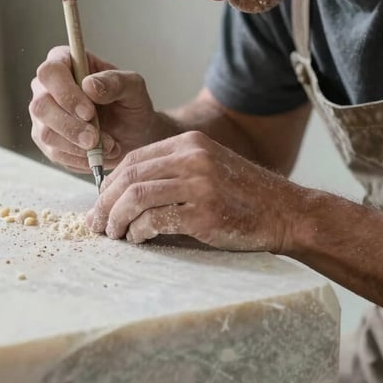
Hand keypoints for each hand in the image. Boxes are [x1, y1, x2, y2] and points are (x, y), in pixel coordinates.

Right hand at [29, 46, 160, 172]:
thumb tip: (89, 86)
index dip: (65, 92)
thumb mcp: (133, 88)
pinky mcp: (47, 140)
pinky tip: (98, 153)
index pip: (50, 72)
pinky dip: (80, 157)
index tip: (89, 112)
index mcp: (65, 63)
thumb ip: (115, 82)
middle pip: (41, 106)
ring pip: (46, 133)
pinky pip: (55, 153)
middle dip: (71, 126)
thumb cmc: (131, 104)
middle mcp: (47, 88)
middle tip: (95, 138)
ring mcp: (44, 116)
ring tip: (108, 145)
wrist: (134, 134)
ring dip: (78, 145)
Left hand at [85, 130, 300, 251]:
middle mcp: (193, 158)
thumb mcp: (206, 168)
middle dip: (105, 203)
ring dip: (117, 219)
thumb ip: (171, 173)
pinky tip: (138, 238)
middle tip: (96, 223)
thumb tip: (121, 195)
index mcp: (189, 143)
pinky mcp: (205, 213)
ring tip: (113, 234)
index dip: (109, 183)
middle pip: (130, 177)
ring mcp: (200, 184)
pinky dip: (139, 231)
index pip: (134, 159)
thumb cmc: (241, 197)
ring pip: (137, 197)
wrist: (286, 212)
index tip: (99, 203)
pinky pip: (156, 220)